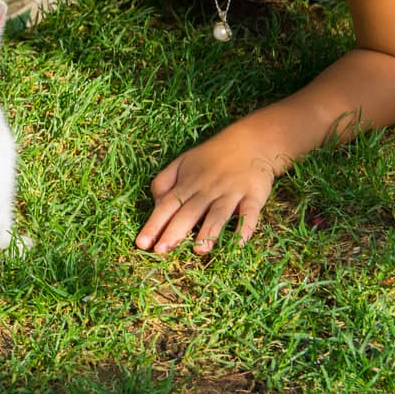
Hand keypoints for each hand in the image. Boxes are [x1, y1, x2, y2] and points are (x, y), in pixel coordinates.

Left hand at [134, 124, 284, 254]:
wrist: (250, 141)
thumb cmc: (211, 157)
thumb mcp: (182, 163)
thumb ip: (164, 182)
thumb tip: (155, 205)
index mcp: (188, 183)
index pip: (167, 206)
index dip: (154, 225)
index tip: (142, 244)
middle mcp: (207, 189)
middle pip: (189, 212)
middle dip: (174, 232)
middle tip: (161, 252)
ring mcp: (231, 192)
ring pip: (218, 213)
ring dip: (209, 232)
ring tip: (199, 251)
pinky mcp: (253, 196)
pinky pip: (249, 213)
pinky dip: (245, 228)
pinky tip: (238, 244)